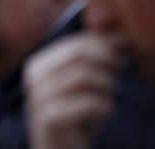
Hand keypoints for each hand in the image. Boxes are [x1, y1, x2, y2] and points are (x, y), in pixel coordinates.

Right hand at [24, 33, 120, 148]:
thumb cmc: (74, 117)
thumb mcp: (80, 84)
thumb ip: (90, 59)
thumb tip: (117, 35)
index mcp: (38, 64)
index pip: (75, 43)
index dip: (103, 45)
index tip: (121, 55)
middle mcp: (33, 77)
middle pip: (79, 55)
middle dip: (106, 61)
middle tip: (119, 71)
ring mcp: (38, 97)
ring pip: (85, 76)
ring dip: (106, 86)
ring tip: (108, 97)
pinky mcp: (48, 118)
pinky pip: (89, 103)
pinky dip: (104, 106)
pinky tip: (102, 113)